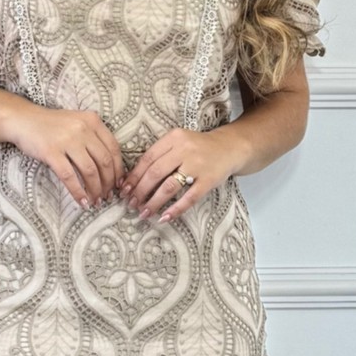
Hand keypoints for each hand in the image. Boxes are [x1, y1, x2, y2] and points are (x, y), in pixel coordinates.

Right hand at [6, 105, 124, 208]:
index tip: (118, 183)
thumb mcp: (77, 123)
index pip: (113, 148)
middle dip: (109, 183)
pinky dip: (78, 192)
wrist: (23, 120)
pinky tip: (82, 202)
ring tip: (96, 201)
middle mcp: (82, 129)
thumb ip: (93, 138)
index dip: (118, 169)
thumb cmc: (51, 125)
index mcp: (92, 121)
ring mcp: (67, 140)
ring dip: (95, 190)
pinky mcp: (51, 152)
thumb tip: (109, 168)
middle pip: (104, 161)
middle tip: (107, 195)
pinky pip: (69, 177)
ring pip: (90, 171)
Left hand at [118, 127, 241, 222]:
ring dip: (154, 202)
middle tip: (131, 205)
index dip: (134, 176)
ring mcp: (198, 165)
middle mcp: (184, 149)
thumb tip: (133, 180)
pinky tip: (165, 217)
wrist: (231, 147)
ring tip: (144, 213)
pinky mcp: (209, 180)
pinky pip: (190, 197)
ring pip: (170, 186)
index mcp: (173, 138)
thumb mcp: (179, 143)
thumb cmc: (198, 148)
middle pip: (155, 173)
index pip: (148, 158)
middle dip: (140, 191)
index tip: (124, 190)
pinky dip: (176, 209)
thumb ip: (160, 156)